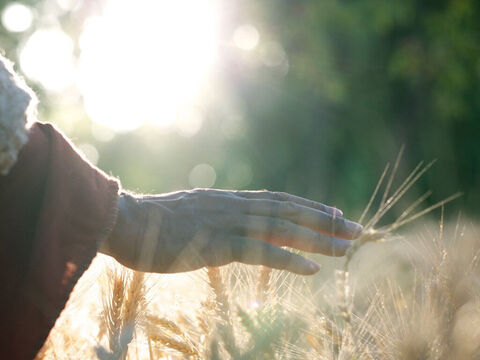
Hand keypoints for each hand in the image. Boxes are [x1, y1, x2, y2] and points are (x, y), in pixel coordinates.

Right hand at [100, 189, 362, 274]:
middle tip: (358, 229)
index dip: (310, 206)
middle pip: (290, 211)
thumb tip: (233, 225)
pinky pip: (258, 251)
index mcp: (230, 200)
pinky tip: (311, 269)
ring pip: (282, 229)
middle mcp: (235, 206)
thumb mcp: (193, 214)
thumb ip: (217, 217)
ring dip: (317, 239)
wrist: (124, 220)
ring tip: (347, 248)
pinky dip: (287, 260)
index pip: (279, 200)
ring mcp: (227, 222)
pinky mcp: (215, 243)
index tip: (336, 213)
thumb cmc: (155, 223)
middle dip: (326, 220)